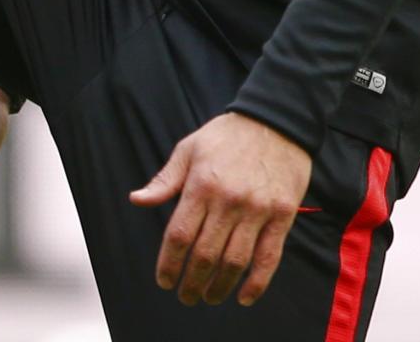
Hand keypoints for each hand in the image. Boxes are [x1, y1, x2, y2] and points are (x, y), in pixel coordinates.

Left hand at [130, 111, 311, 306]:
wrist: (275, 122)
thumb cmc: (225, 136)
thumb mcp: (188, 149)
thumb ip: (164, 180)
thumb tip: (137, 200)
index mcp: (201, 185)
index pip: (180, 235)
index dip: (169, 263)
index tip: (164, 280)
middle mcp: (229, 201)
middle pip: (205, 254)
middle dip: (192, 281)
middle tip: (185, 296)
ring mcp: (258, 210)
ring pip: (236, 261)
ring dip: (220, 286)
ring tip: (209, 297)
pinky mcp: (282, 216)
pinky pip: (269, 257)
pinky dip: (257, 282)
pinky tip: (244, 297)